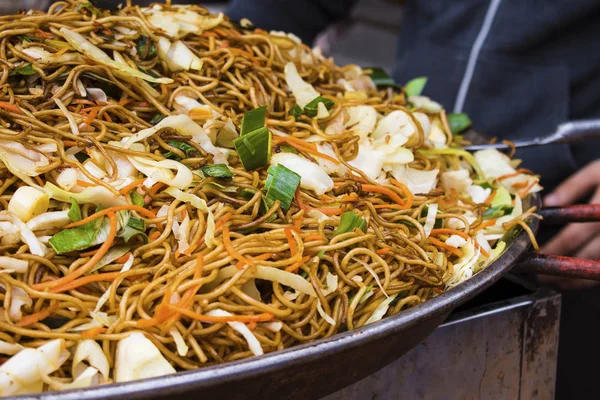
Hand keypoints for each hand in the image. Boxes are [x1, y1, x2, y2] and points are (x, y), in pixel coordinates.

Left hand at [540, 160, 599, 289]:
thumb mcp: (599, 171)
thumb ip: (573, 186)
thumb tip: (547, 203)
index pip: (576, 234)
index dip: (555, 248)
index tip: (536, 254)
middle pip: (591, 255)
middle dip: (565, 270)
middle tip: (542, 277)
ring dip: (581, 279)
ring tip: (559, 283)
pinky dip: (596, 275)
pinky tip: (582, 278)